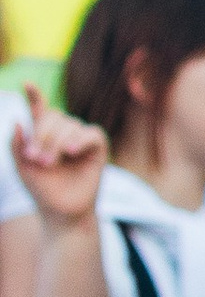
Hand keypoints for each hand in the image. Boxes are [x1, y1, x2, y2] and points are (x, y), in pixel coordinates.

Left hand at [10, 89, 107, 227]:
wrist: (61, 212)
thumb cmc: (42, 190)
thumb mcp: (22, 168)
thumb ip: (15, 145)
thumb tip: (18, 121)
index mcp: (44, 134)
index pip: (40, 109)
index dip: (34, 95)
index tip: (26, 83)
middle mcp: (63, 132)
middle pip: (53, 116)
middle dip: (41, 135)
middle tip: (34, 158)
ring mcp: (80, 138)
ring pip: (70, 124)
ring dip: (56, 143)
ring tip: (49, 163)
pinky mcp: (97, 148)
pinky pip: (91, 133)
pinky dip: (79, 139)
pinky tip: (70, 151)